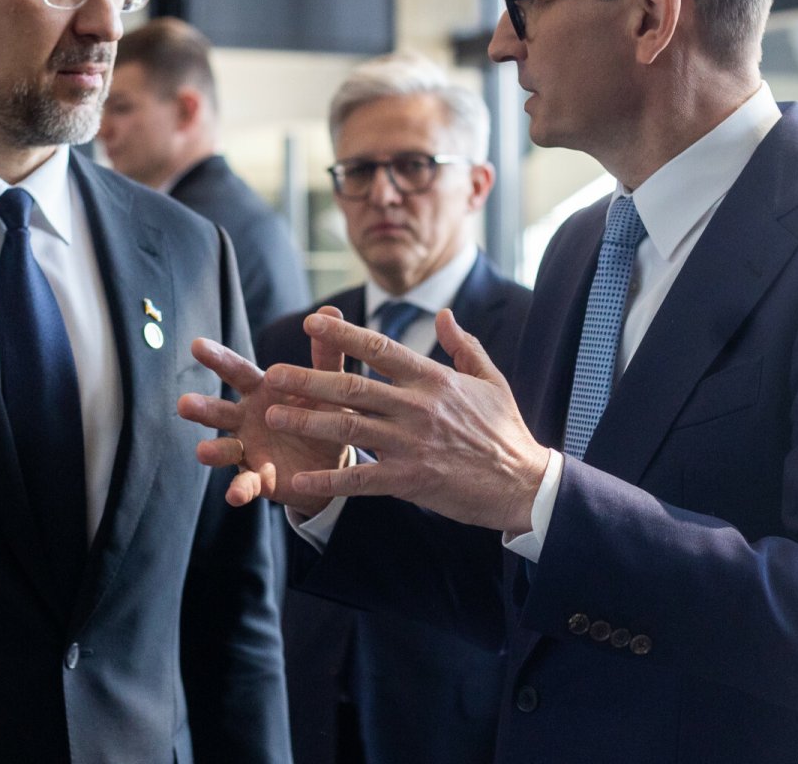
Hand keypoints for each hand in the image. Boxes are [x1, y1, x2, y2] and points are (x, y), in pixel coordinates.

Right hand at [178, 306, 353, 513]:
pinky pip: (246, 484)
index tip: (197, 344)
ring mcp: (249, 449)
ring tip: (203, 452)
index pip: (236, 370)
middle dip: (202, 408)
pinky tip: (235, 495)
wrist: (333, 462)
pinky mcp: (259, 478)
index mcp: (262, 390)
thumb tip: (330, 309)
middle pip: (220, 411)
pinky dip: (240, 489)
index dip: (217, 358)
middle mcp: (246, 418)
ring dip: (213, 450)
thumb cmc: (323, 413)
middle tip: (184, 404)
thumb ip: (326, 355)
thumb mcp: (329, 385)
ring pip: (224, 448)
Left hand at [262, 308, 550, 533]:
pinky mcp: (410, 479)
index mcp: (434, 379)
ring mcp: (412, 444)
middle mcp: (418, 407)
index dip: (343, 334)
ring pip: (349, 428)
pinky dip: (327, 480)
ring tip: (273, 417)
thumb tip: (444, 313)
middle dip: (308, 379)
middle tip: (272, 374)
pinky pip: (360, 479)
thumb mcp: (491, 380)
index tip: (311, 322)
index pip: (380, 348)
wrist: (524, 484)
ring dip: (307, 422)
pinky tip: (297, 482)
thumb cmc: (506, 431)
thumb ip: (463, 347)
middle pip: (353, 387)